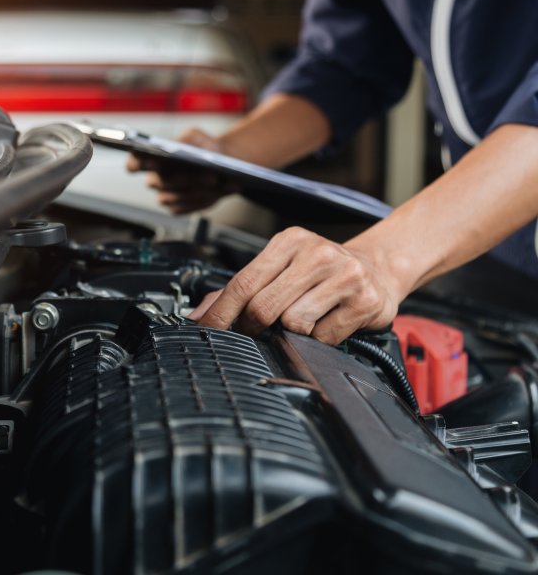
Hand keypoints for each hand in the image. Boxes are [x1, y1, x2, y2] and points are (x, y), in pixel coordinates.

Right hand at [126, 128, 240, 213]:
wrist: (221, 165)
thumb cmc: (203, 147)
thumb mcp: (196, 135)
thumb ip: (187, 139)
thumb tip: (183, 152)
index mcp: (151, 159)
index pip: (134, 163)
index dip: (137, 163)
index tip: (153, 160)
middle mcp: (154, 179)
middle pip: (162, 182)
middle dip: (185, 178)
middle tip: (207, 174)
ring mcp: (165, 196)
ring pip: (175, 197)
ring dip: (197, 190)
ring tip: (218, 182)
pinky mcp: (177, 208)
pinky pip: (187, 207)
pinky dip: (204, 199)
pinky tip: (220, 191)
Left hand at [188, 227, 400, 344]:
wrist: (379, 266)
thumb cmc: (321, 271)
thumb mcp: (282, 267)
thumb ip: (243, 288)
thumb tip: (200, 314)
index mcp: (290, 241)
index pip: (244, 281)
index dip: (221, 311)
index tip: (206, 329)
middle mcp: (317, 253)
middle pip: (264, 307)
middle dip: (255, 326)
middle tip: (260, 328)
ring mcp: (344, 276)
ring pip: (293, 324)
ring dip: (294, 331)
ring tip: (308, 316)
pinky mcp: (364, 301)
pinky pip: (323, 338)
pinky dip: (320, 339)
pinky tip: (329, 321)